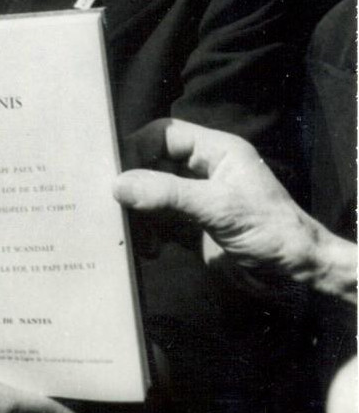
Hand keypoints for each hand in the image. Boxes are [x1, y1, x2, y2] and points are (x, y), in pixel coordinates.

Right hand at [113, 119, 322, 287]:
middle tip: (116, 207)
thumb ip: (168, 194)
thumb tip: (118, 184)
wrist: (299, 277)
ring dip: (139, 216)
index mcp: (214, 151)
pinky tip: (150, 249)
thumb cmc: (270, 230)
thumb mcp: (218, 207)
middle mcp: (203, 171)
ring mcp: (196, 201)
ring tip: (136, 237)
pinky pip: (159, 224)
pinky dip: (148, 234)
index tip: (115, 172)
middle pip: (152, 165)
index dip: (137, 147)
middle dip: (134, 186)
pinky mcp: (192, 229)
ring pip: (152, 197)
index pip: (164, 135)